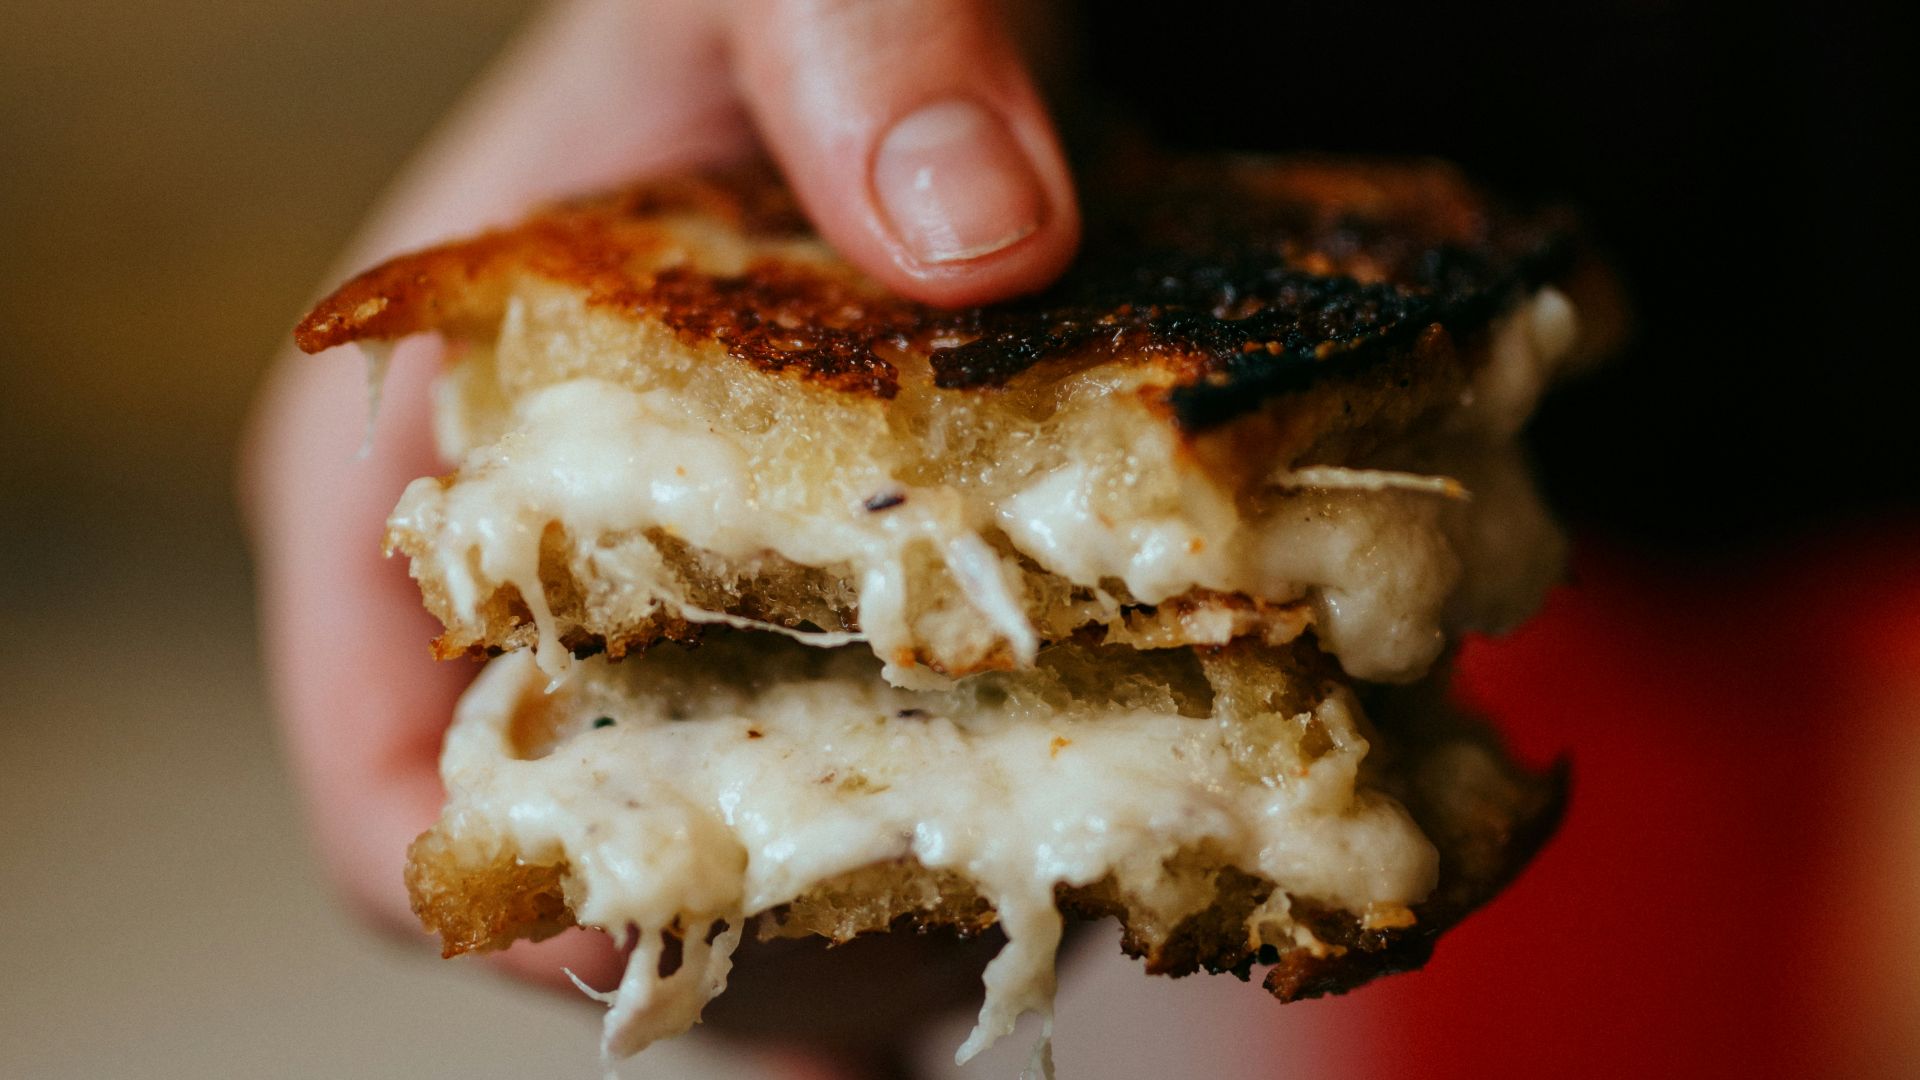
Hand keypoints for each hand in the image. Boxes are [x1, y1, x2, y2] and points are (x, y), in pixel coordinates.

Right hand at [242, 0, 1076, 1072]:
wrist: (898, 14)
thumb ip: (858, 51)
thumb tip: (969, 233)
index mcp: (419, 452)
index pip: (387, 765)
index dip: (518, 900)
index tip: (706, 936)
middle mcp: (530, 567)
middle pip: (589, 863)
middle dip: (749, 935)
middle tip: (941, 944)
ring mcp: (672, 610)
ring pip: (727, 852)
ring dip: (868, 919)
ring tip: (1029, 903)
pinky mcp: (803, 618)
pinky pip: (845, 792)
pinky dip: (938, 853)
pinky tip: (1069, 853)